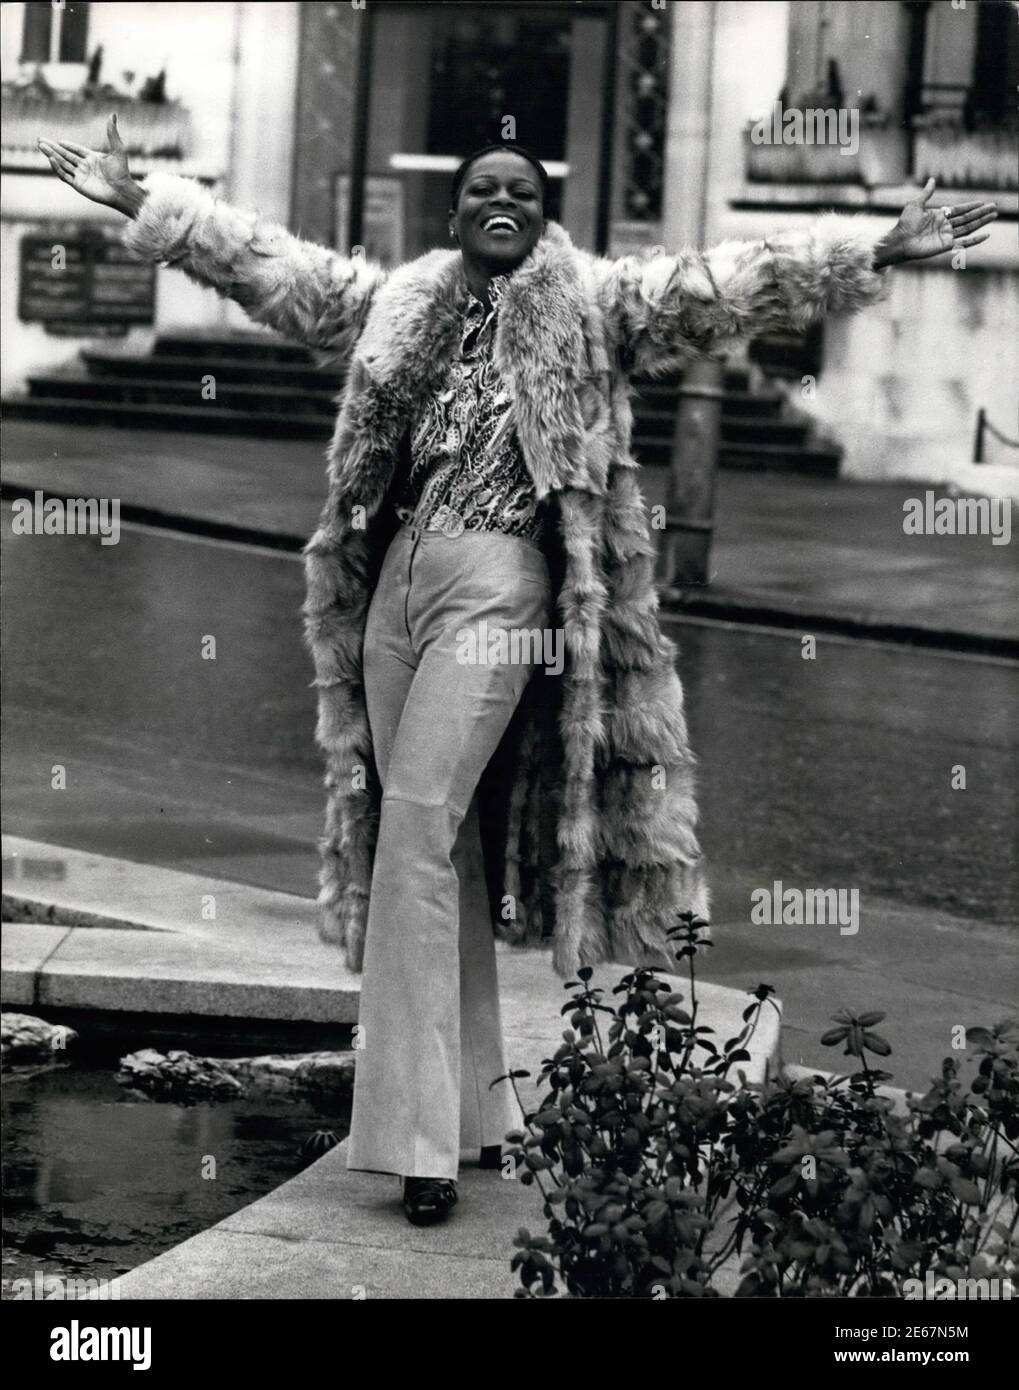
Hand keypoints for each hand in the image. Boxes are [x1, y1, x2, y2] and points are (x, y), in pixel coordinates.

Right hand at [38, 113, 141, 214]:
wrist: (122, 190)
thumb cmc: (122, 172)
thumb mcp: (118, 149)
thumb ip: (112, 133)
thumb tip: (113, 114)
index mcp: (92, 158)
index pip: (76, 150)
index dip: (67, 145)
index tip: (59, 141)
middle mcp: (85, 167)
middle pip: (65, 155)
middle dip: (53, 148)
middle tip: (40, 140)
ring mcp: (81, 176)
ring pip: (62, 163)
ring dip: (51, 155)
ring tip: (41, 146)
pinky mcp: (78, 185)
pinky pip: (64, 175)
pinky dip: (57, 167)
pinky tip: (51, 158)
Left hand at [878, 177, 997, 266]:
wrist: (900, 240)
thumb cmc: (905, 223)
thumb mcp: (916, 204)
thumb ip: (927, 193)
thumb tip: (932, 180)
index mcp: (939, 216)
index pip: (959, 210)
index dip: (971, 206)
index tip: (982, 203)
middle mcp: (944, 226)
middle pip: (967, 218)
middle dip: (981, 213)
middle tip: (994, 207)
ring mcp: (946, 236)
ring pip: (968, 227)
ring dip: (982, 222)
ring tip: (994, 216)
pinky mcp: (946, 245)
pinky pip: (964, 242)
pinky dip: (975, 240)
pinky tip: (986, 235)